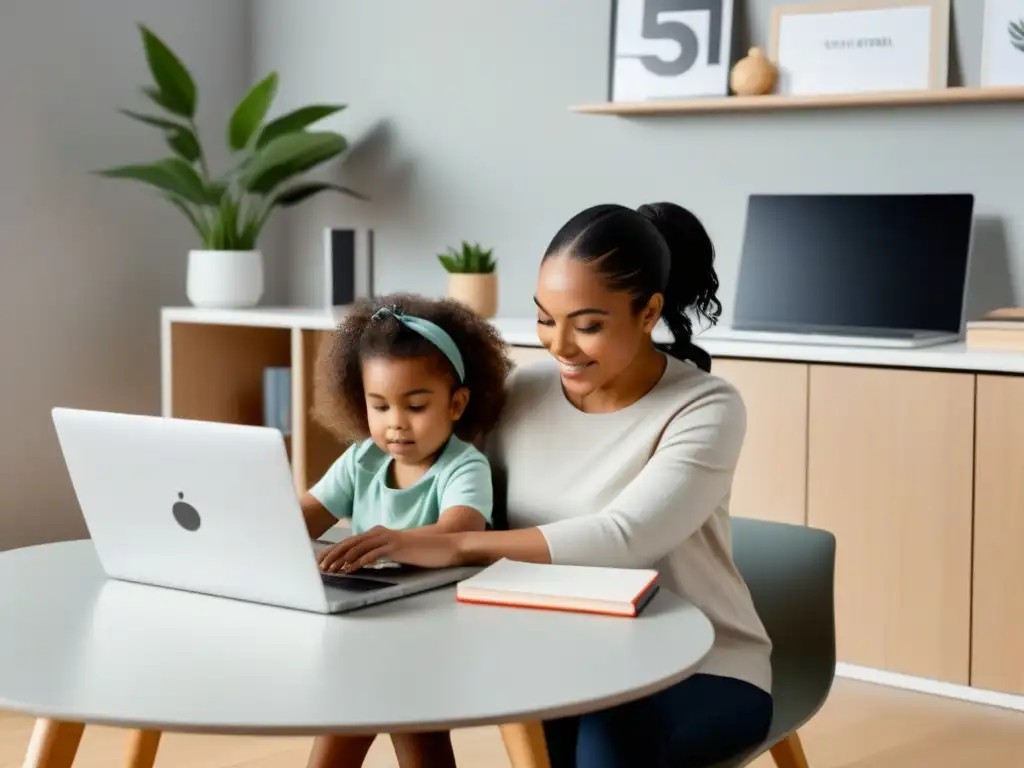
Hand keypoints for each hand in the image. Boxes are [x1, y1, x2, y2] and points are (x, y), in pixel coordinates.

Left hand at [317, 526, 461, 572]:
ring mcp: (387, 538)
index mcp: (379, 534)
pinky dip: (357, 562)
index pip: (351, 542)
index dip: (334, 551)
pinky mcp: (395, 546)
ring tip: (329, 570)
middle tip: (318, 567)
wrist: (444, 546)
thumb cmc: (422, 552)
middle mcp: (380, 533)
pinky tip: (348, 569)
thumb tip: (365, 564)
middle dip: (331, 555)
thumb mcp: (397, 553)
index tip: (321, 561)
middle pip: (349, 543)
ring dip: (340, 559)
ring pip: (357, 547)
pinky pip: (371, 554)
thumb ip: (381, 555)